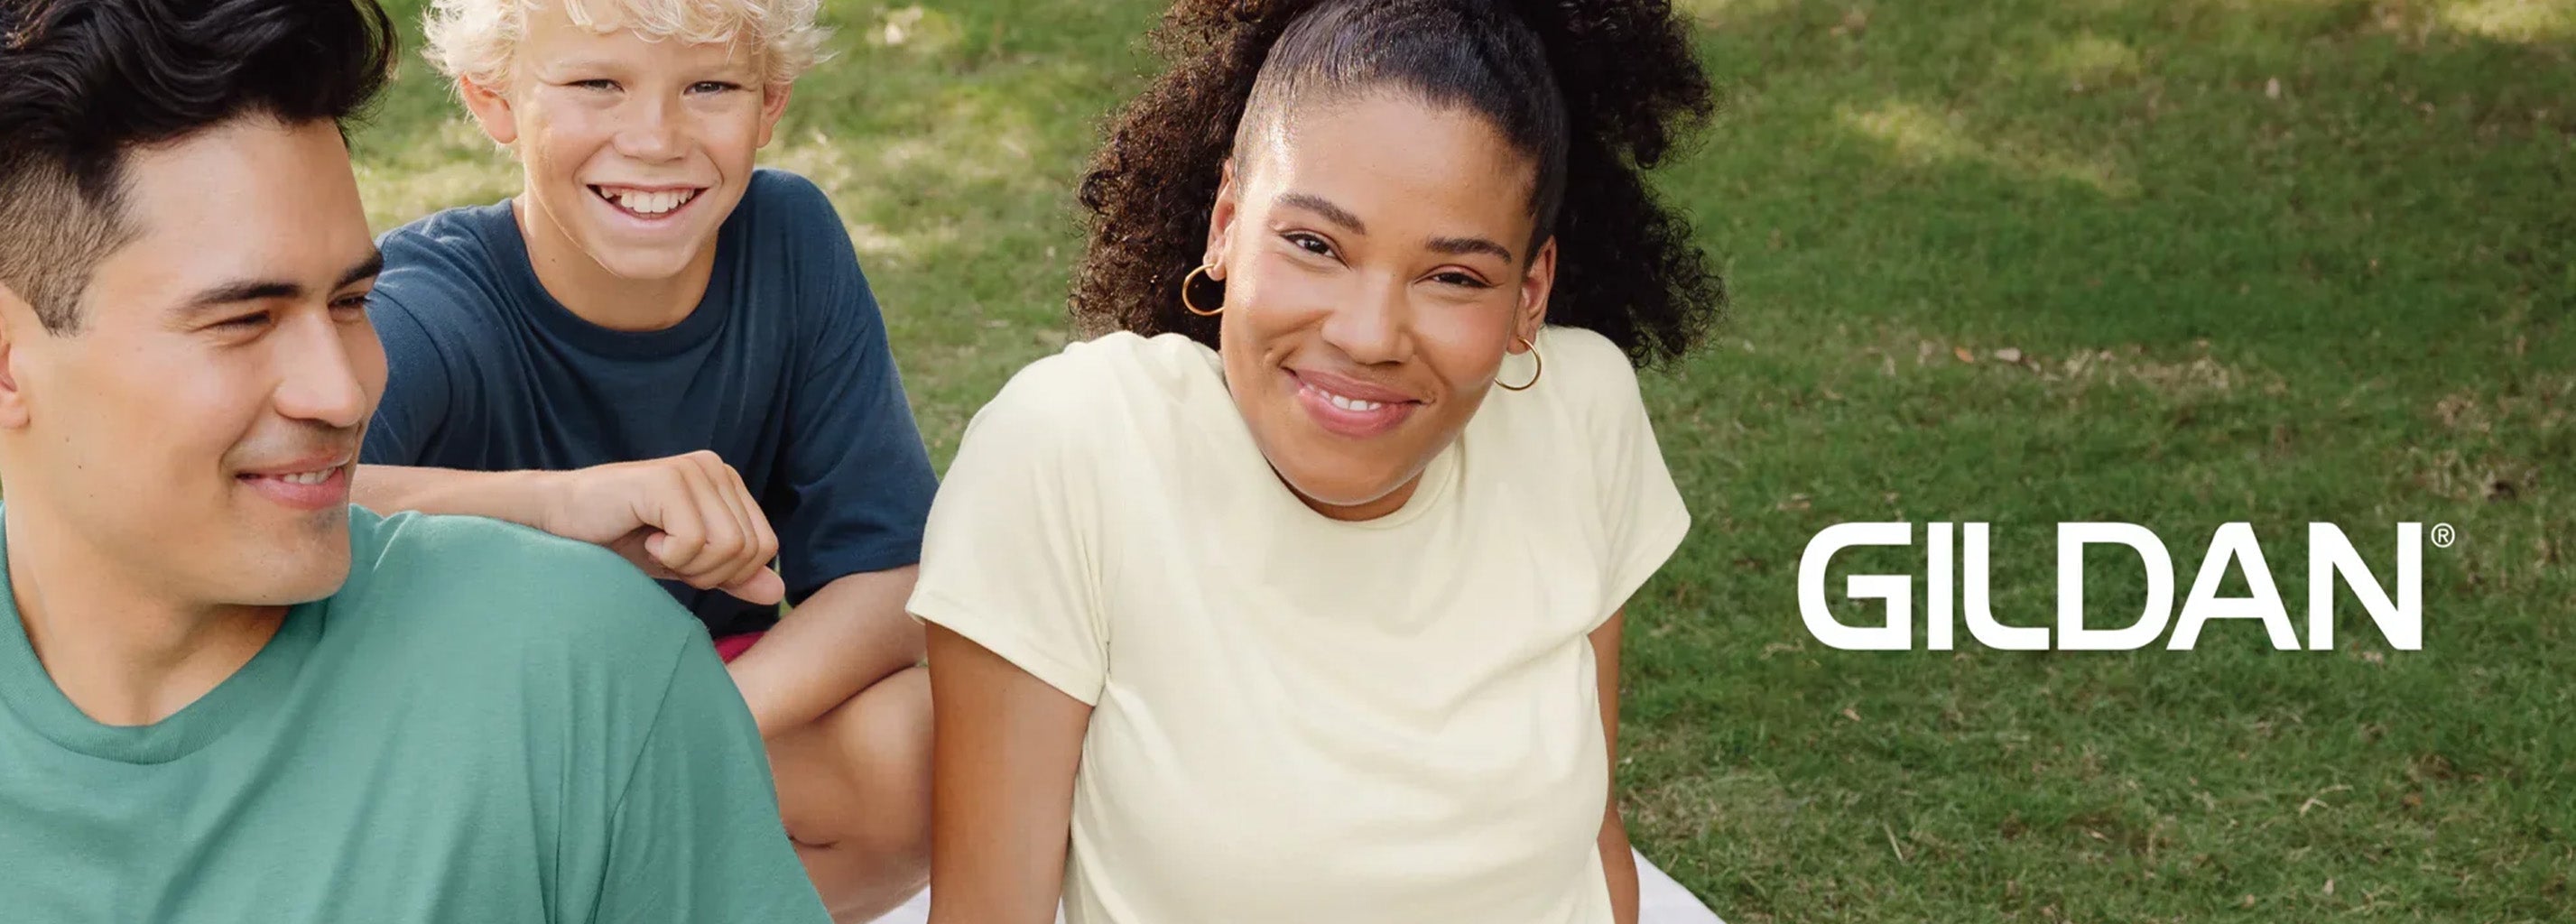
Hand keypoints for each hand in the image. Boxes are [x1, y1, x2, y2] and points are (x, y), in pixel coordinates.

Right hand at [540, 451, 785, 604]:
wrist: (560, 521)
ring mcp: (694, 470)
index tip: (686, 563)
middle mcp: (716, 468)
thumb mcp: (686, 565)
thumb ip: (732, 575)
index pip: (766, 546)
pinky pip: (695, 542)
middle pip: (750, 550)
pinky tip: (644, 539)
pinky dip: (668, 556)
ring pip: (728, 547)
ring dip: (687, 565)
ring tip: (656, 546)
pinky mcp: (668, 480)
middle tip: (666, 556)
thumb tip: (778, 592)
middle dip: (708, 572)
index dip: (729, 573)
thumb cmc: (621, 540)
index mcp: (727, 483)